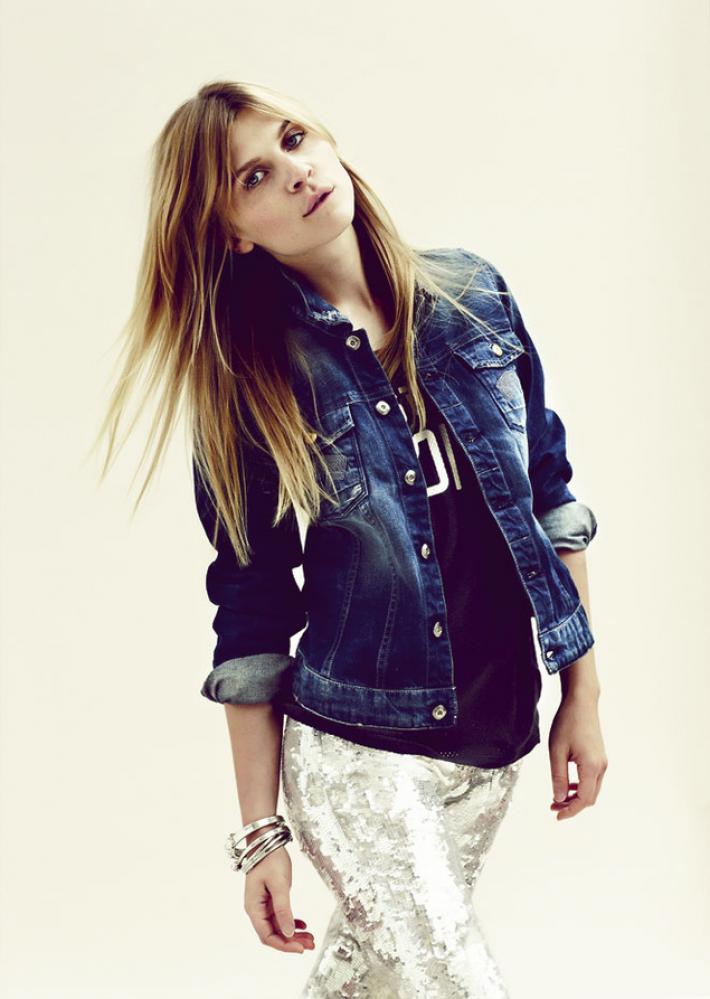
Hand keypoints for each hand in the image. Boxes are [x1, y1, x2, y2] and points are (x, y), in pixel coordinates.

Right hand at [243, 842, 315, 954]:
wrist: (266, 841)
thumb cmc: (269, 859)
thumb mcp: (280, 884)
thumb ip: (284, 909)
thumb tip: (288, 933)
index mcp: (254, 908)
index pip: (267, 936)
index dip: (283, 945)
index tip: (300, 949)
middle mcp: (257, 909)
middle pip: (273, 934)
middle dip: (291, 941)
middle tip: (310, 944)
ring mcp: (263, 904)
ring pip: (279, 926)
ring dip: (293, 933)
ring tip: (310, 937)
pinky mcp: (270, 899)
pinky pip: (280, 916)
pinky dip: (292, 922)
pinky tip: (303, 924)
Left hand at [548, 691, 607, 820]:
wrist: (581, 702)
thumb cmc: (567, 723)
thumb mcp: (556, 751)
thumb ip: (558, 777)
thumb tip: (559, 798)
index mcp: (591, 766)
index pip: (584, 799)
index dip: (570, 810)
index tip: (556, 815)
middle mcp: (601, 766)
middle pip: (590, 797)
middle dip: (572, 806)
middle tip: (553, 807)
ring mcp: (602, 761)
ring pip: (592, 789)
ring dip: (576, 796)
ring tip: (557, 797)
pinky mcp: (599, 756)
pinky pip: (592, 779)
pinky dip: (580, 786)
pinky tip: (566, 784)